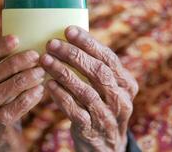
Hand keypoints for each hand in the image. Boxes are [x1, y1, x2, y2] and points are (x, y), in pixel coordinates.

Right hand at [0, 35, 44, 151]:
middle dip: (12, 64)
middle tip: (35, 56)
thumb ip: (0, 71)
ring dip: (20, 81)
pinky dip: (24, 100)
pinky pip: (7, 115)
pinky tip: (39, 91)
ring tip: (40, 71)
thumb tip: (20, 41)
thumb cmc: (2, 107)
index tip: (16, 38)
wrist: (2, 143)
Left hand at [40, 26, 138, 151]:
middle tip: (52, 44)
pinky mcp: (92, 130)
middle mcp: (121, 98)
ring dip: (63, 73)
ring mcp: (107, 116)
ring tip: (45, 60)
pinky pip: (75, 110)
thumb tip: (68, 39)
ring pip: (85, 91)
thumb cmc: (100, 104)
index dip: (88, 42)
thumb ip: (95, 67)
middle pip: (98, 72)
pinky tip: (48, 84)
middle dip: (73, 55)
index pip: (108, 58)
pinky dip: (61, 96)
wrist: (106, 143)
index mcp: (125, 83)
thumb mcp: (106, 87)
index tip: (68, 30)